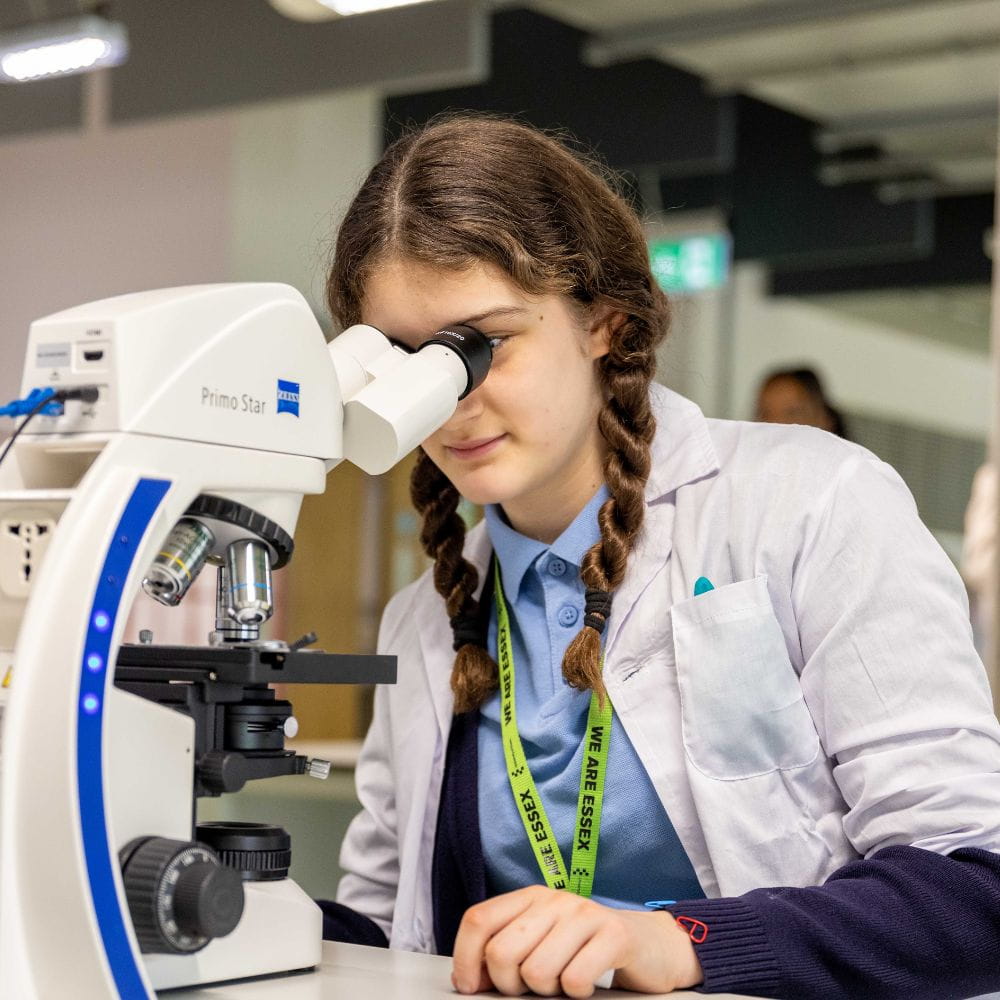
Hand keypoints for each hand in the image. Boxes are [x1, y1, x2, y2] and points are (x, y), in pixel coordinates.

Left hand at [451, 885, 702, 996]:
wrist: (653, 945)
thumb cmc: (588, 948)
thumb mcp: (544, 940)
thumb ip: (509, 949)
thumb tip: (469, 977)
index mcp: (530, 897)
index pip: (478, 920)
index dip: (465, 958)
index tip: (471, 986)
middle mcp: (554, 899)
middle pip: (501, 952)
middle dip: (509, 985)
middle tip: (531, 988)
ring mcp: (584, 914)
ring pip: (535, 972)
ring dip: (547, 991)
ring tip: (563, 981)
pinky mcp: (614, 936)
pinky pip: (574, 980)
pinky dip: (576, 994)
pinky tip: (587, 983)